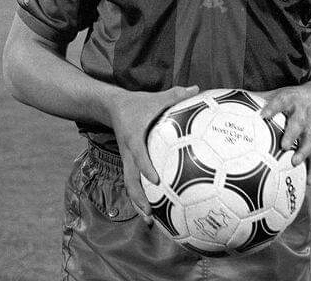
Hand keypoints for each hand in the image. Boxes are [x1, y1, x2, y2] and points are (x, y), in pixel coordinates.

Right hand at [107, 85, 198, 224]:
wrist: (113, 106)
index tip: (155, 180)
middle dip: (138, 197)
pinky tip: (151, 210)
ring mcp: (127, 159)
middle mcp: (129, 152)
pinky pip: (133, 182)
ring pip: (130, 185)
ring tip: (149, 220)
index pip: (139, 155)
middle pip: (130, 179)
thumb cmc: (138, 103)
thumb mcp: (155, 98)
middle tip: (150, 213)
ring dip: (138, 203)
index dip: (146, 168)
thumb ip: (175, 95)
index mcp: (134, 137)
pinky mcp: (129, 163)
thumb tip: (197, 89)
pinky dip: (139, 197)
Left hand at [258, 83, 310, 184]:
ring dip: (303, 152)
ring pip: (309, 140)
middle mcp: (302, 113)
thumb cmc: (291, 99)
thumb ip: (257, 98)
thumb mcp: (277, 94)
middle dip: (291, 134)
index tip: (263, 115)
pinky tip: (308, 182)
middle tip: (283, 146)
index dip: (273, 108)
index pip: (280, 102)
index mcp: (289, 100)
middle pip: (298, 123)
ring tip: (294, 163)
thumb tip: (231, 100)